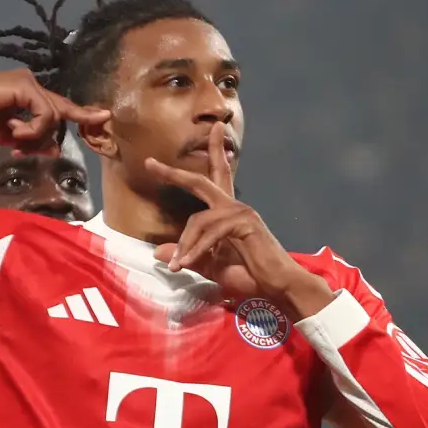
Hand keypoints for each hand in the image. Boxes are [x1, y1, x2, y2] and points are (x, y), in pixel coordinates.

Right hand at [0, 70, 109, 152]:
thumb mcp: (8, 136)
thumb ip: (32, 141)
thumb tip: (55, 151)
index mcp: (27, 91)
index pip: (58, 105)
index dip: (80, 113)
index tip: (102, 117)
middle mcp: (31, 82)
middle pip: (60, 111)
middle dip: (57, 131)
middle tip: (49, 134)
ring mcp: (29, 81)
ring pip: (54, 116)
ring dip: (36, 135)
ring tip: (12, 139)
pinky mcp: (25, 86)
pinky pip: (45, 114)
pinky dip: (33, 129)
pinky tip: (14, 132)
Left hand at [145, 123, 334, 319]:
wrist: (278, 287)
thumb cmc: (249, 276)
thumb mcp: (210, 267)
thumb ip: (187, 257)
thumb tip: (157, 253)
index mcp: (226, 213)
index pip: (214, 180)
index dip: (209, 156)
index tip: (198, 140)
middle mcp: (233, 207)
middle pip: (200, 182)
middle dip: (173, 173)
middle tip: (150, 163)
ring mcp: (241, 212)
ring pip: (199, 219)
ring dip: (186, 244)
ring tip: (179, 266)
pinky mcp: (245, 222)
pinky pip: (210, 232)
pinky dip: (197, 249)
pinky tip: (189, 262)